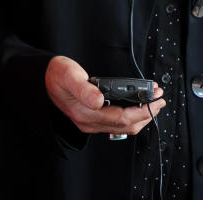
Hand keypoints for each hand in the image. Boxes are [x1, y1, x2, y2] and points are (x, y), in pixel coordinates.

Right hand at [45, 56, 164, 136]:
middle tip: (160, 99)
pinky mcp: (93, 118)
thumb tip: (99, 99)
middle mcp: (90, 122)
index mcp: (86, 113)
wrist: (42, 80)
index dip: (142, 110)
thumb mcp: (69, 75)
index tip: (155, 100)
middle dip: (147, 113)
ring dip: (142, 116)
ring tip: (153, 102)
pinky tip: (138, 106)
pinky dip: (132, 115)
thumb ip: (84, 88)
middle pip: (126, 125)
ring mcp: (91, 122)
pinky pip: (118, 123)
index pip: (121, 118)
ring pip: (124, 127)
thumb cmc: (55, 76)